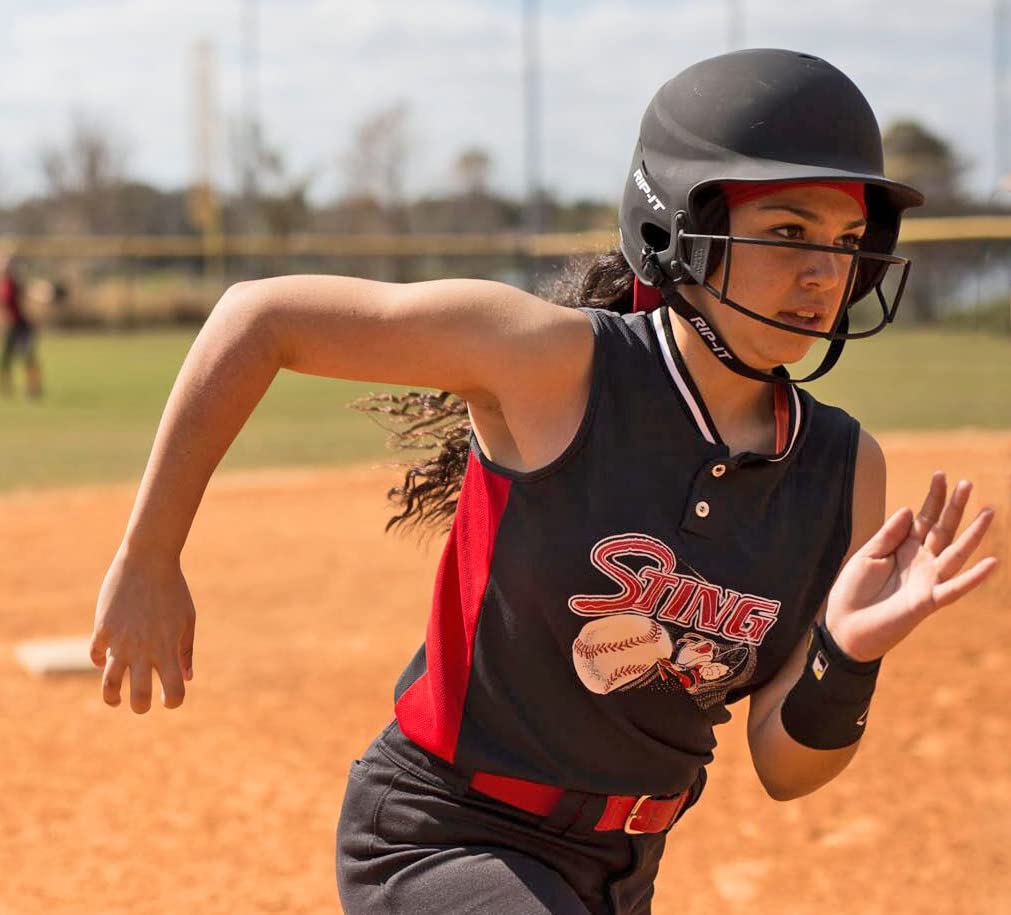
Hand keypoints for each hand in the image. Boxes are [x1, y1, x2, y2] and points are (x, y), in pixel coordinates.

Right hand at [89, 547, 195, 712]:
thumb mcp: (186, 619)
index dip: (173, 700)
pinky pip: (94, 653)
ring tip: (116, 699)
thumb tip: (187, 678)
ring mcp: (121, 640)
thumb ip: (185, 651)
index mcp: (168, 648)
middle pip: (138, 696)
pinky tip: (104, 660)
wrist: (148, 560)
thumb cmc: (173, 590)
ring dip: (111, 696)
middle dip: (140, 706)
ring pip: (109, 683)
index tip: (170, 699)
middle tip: (141, 705)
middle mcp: (143, 649)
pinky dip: (98, 661)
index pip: (173, 690)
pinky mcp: (103, 628)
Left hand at [825, 472, 996, 662]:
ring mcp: (927, 580)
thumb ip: (888, 535)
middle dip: (954, 506)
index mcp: (904, 548)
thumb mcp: (866, 556)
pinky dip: (973, 577)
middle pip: (942, 529)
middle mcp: (920, 561)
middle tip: (967, 482)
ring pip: (955, 552)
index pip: (923, 518)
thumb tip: (909, 509)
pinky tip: (991, 562)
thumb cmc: (853, 591)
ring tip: (989, 511)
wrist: (845, 626)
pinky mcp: (927, 601)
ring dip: (973, 533)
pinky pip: (954, 588)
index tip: (941, 474)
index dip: (933, 497)